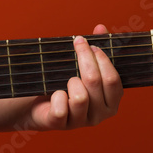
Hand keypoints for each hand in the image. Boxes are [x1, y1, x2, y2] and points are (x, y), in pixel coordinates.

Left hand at [0, 24, 122, 132]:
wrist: (38, 103)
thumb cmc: (64, 82)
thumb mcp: (81, 65)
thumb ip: (94, 48)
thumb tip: (100, 28)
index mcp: (111, 102)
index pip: (113, 80)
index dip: (103, 59)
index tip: (91, 43)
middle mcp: (100, 115)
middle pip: (96, 82)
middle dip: (85, 58)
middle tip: (77, 42)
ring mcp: (80, 122)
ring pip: (81, 97)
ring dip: (71, 80)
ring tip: (67, 77)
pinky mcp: (61, 125)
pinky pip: (61, 109)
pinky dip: (56, 96)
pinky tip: (55, 92)